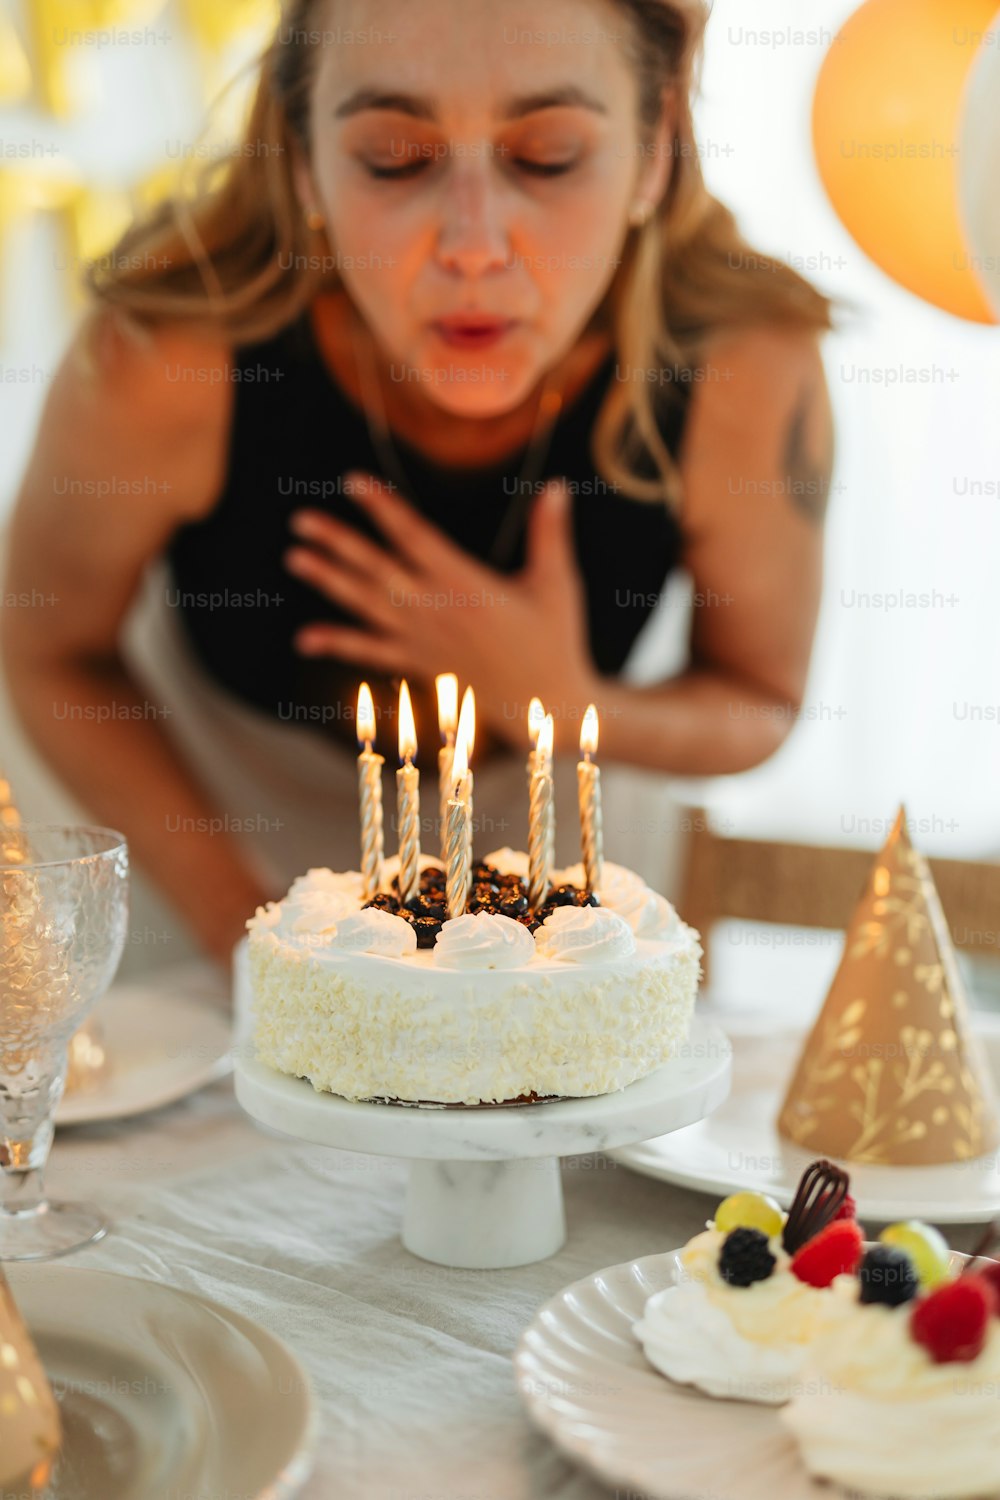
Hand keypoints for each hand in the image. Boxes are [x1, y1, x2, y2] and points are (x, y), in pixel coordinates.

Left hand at [283, 471, 600, 744]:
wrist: (546, 707)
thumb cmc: (555, 641)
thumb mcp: (558, 584)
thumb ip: (551, 533)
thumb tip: (558, 486)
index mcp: (467, 586)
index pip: (415, 538)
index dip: (383, 508)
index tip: (353, 482)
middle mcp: (435, 612)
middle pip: (377, 571)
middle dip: (338, 543)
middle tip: (300, 519)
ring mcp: (422, 641)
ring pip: (366, 606)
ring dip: (328, 582)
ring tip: (294, 558)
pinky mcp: (419, 663)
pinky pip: (372, 653)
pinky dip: (338, 645)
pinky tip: (304, 639)